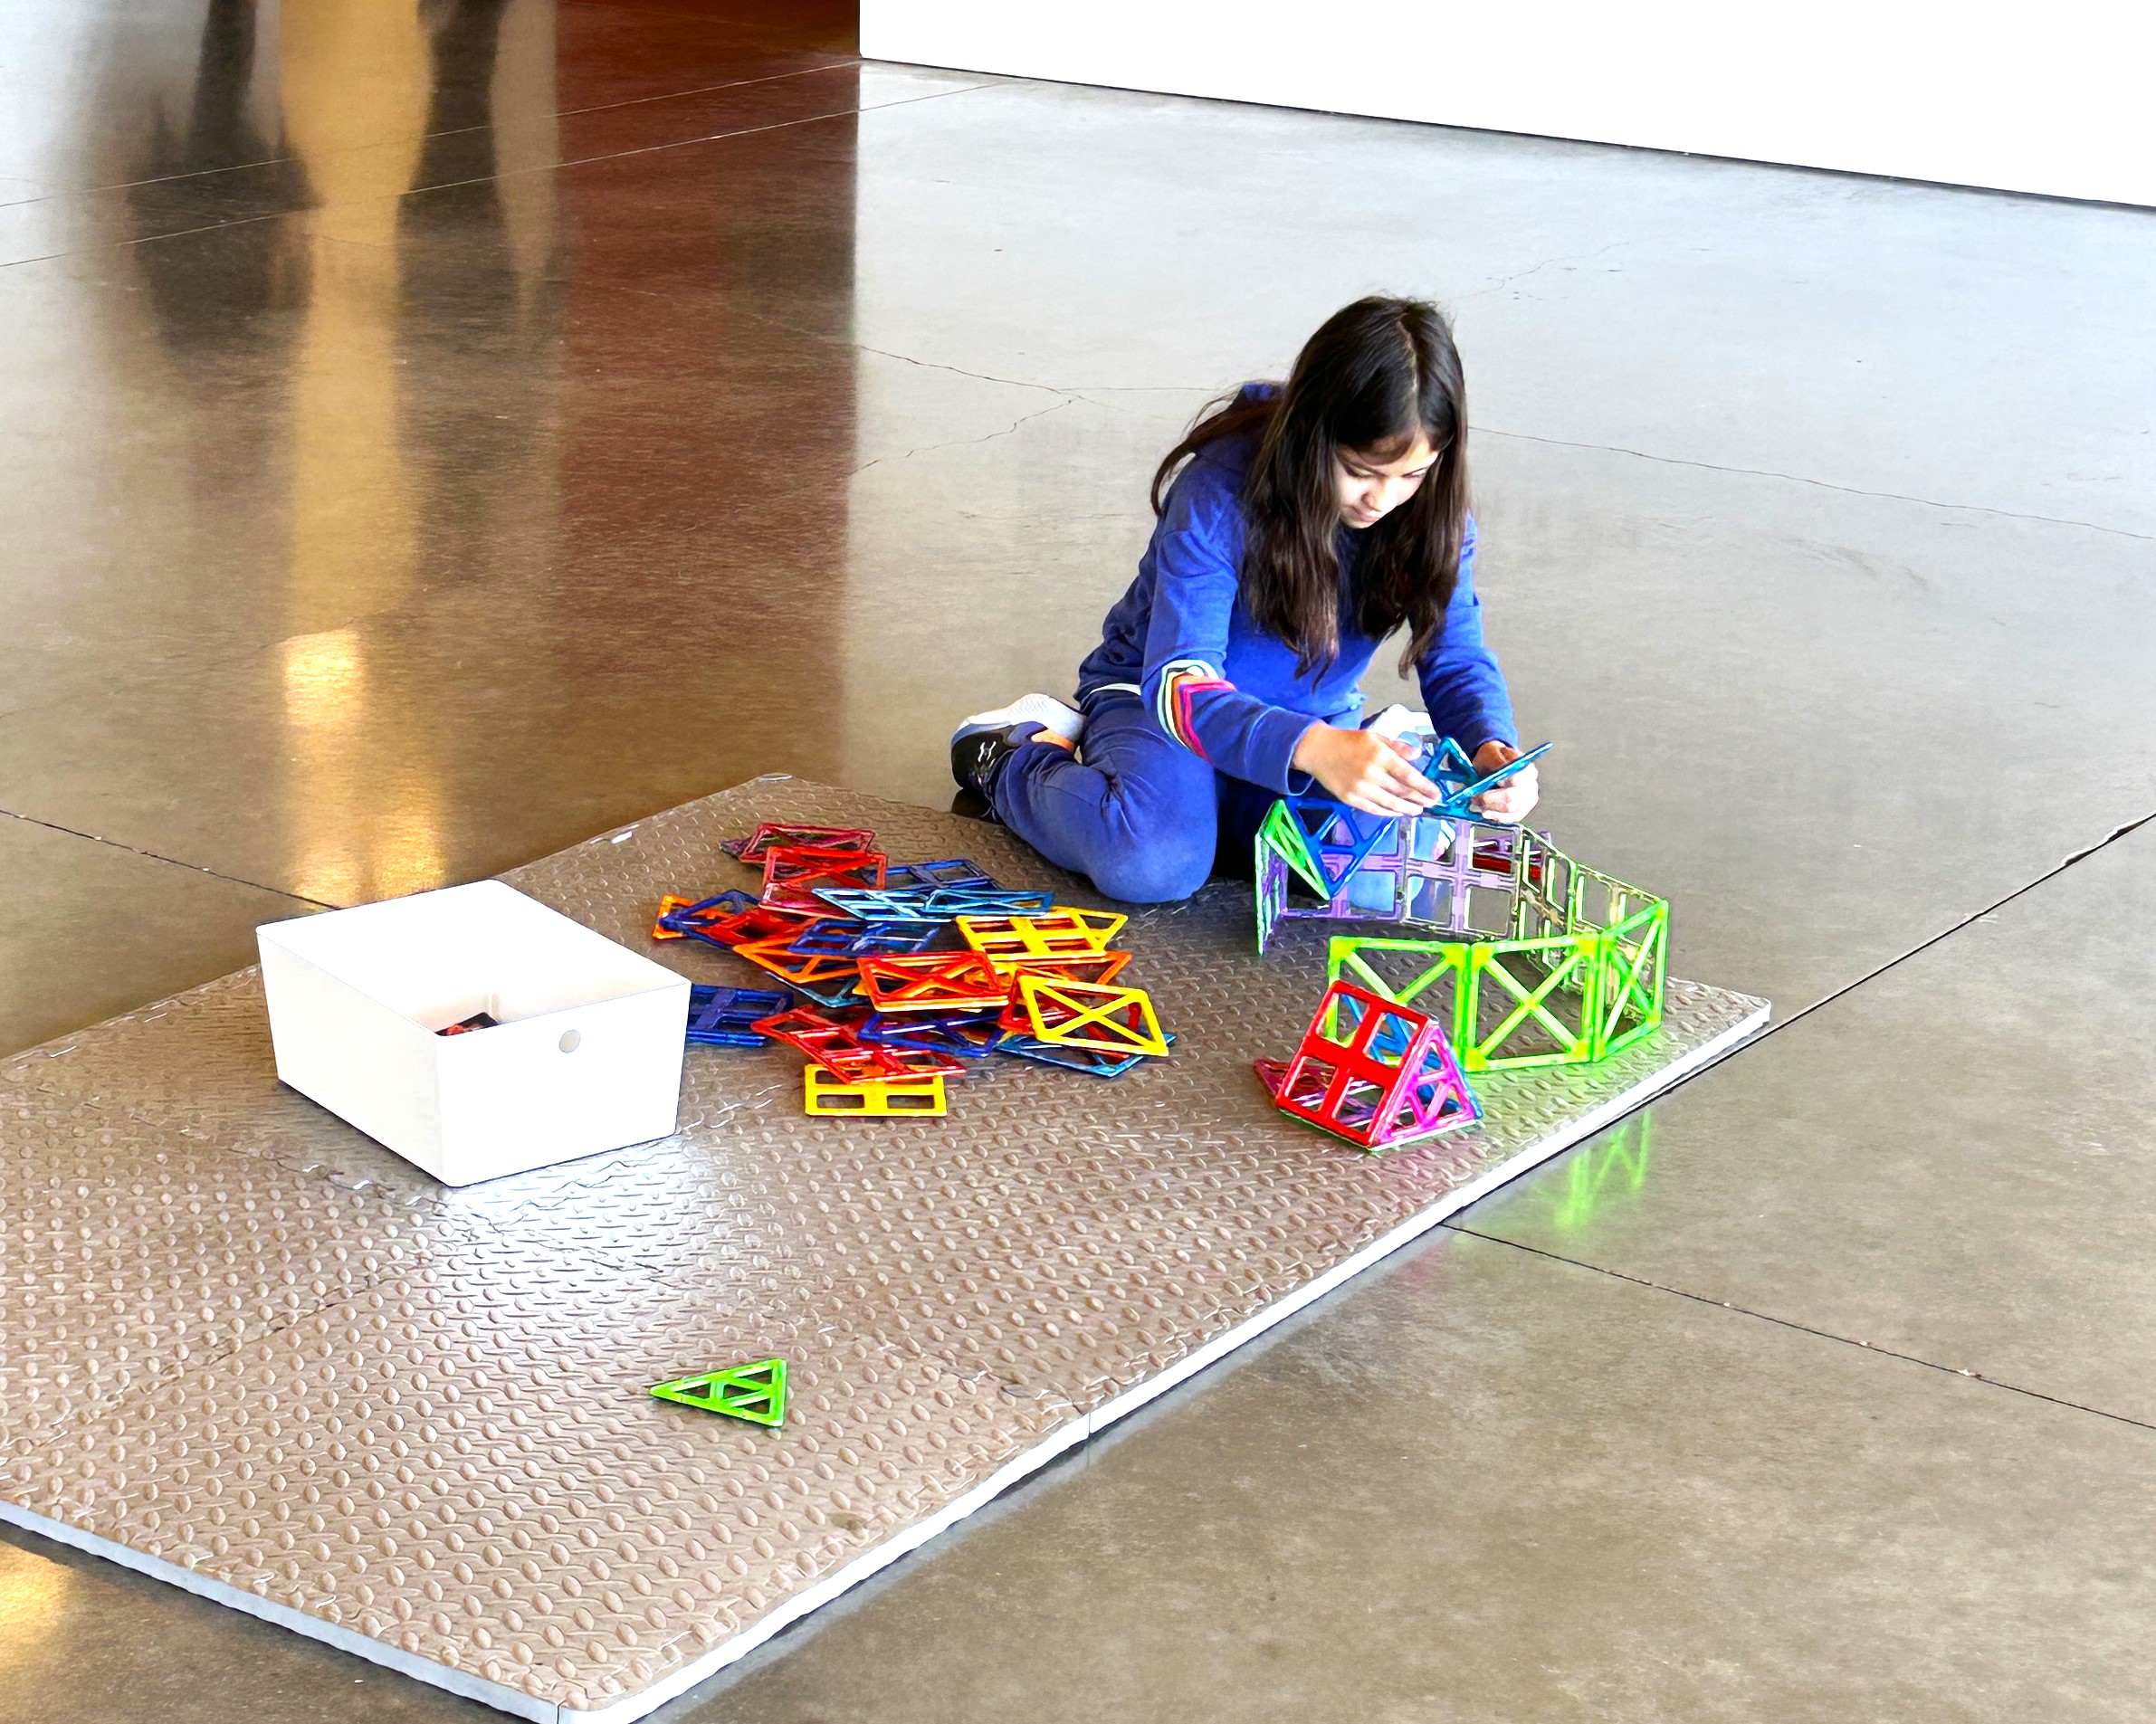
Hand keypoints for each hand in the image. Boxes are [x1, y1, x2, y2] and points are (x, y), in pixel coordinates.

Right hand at [1291, 724, 1442, 817]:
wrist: (1318, 750)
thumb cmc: (1349, 741)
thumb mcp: (1375, 736)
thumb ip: (1397, 746)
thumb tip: (1418, 754)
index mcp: (1380, 755)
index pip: (1408, 775)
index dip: (1425, 787)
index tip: (1437, 794)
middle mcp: (1371, 774)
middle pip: (1401, 792)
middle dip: (1419, 799)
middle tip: (1432, 804)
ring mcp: (1360, 788)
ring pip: (1389, 804)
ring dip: (1406, 809)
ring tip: (1417, 810)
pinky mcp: (1350, 799)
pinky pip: (1374, 809)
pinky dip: (1388, 813)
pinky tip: (1398, 812)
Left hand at [1470, 739, 1539, 822]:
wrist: (1494, 764)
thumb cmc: (1493, 758)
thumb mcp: (1492, 753)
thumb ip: (1496, 762)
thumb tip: (1497, 775)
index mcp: (1526, 769)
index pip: (1516, 779)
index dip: (1498, 784)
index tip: (1482, 784)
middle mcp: (1531, 785)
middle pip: (1512, 798)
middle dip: (1489, 799)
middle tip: (1474, 797)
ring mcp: (1528, 800)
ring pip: (1510, 811)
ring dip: (1490, 808)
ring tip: (1478, 802)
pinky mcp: (1522, 810)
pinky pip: (1510, 819)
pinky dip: (1496, 816)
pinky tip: (1487, 812)